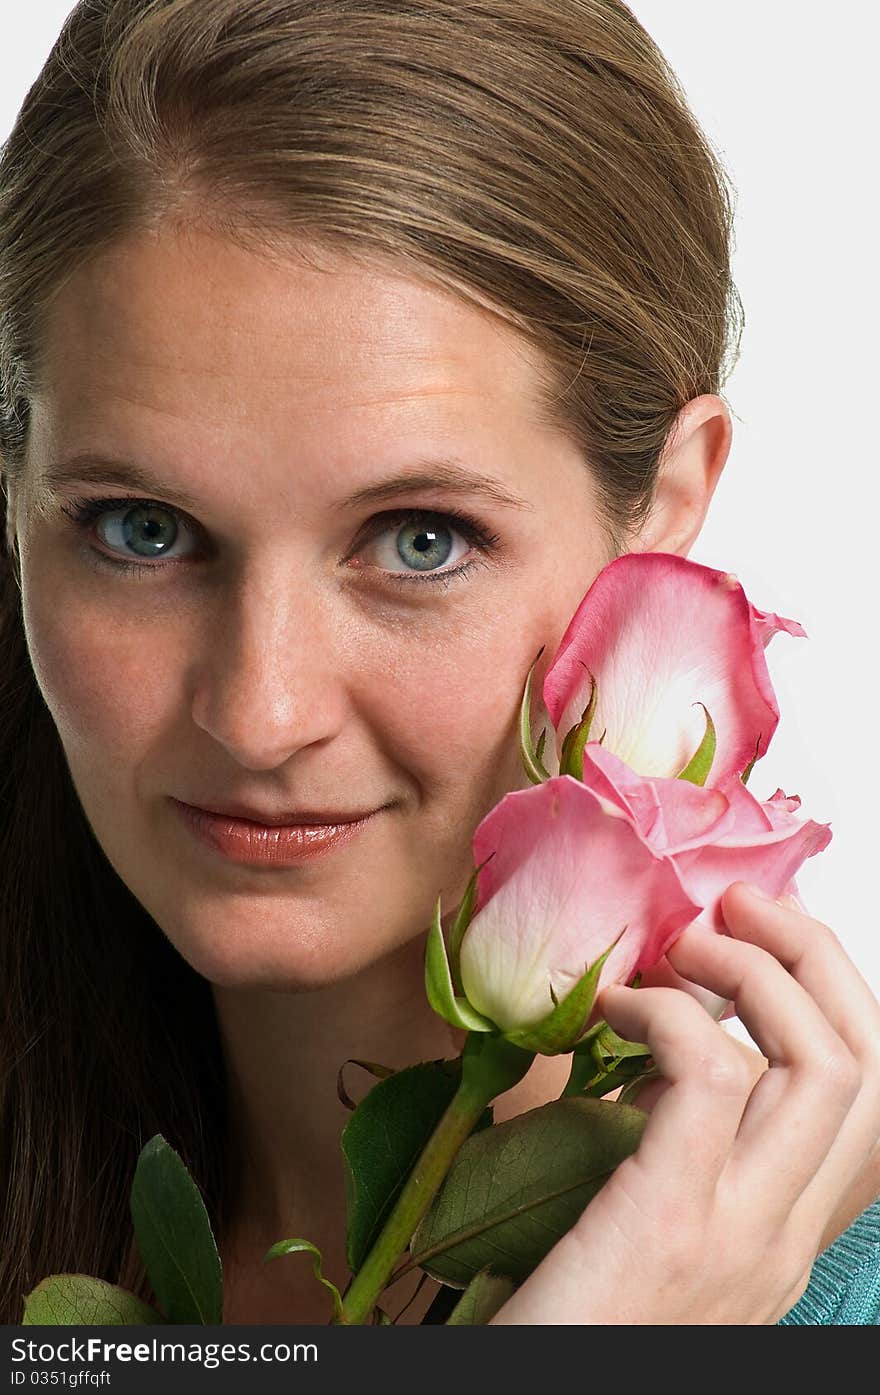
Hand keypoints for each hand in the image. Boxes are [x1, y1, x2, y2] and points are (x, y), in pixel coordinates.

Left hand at [489, 881, 879, 1323]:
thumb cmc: (572, 1320)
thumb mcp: (655, 1226)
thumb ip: (682, 1148)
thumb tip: (671, 1043)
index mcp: (785, 1232)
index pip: (871, 1097)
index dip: (834, 993)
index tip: (763, 939)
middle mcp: (786, 1236)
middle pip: (867, 1060)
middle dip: (815, 955)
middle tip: (737, 908)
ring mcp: (741, 1236)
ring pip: (822, 1061)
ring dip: (753, 970)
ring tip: (680, 945)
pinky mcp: (669, 1226)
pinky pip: (712, 1074)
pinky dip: (668, 1012)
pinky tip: (614, 1007)